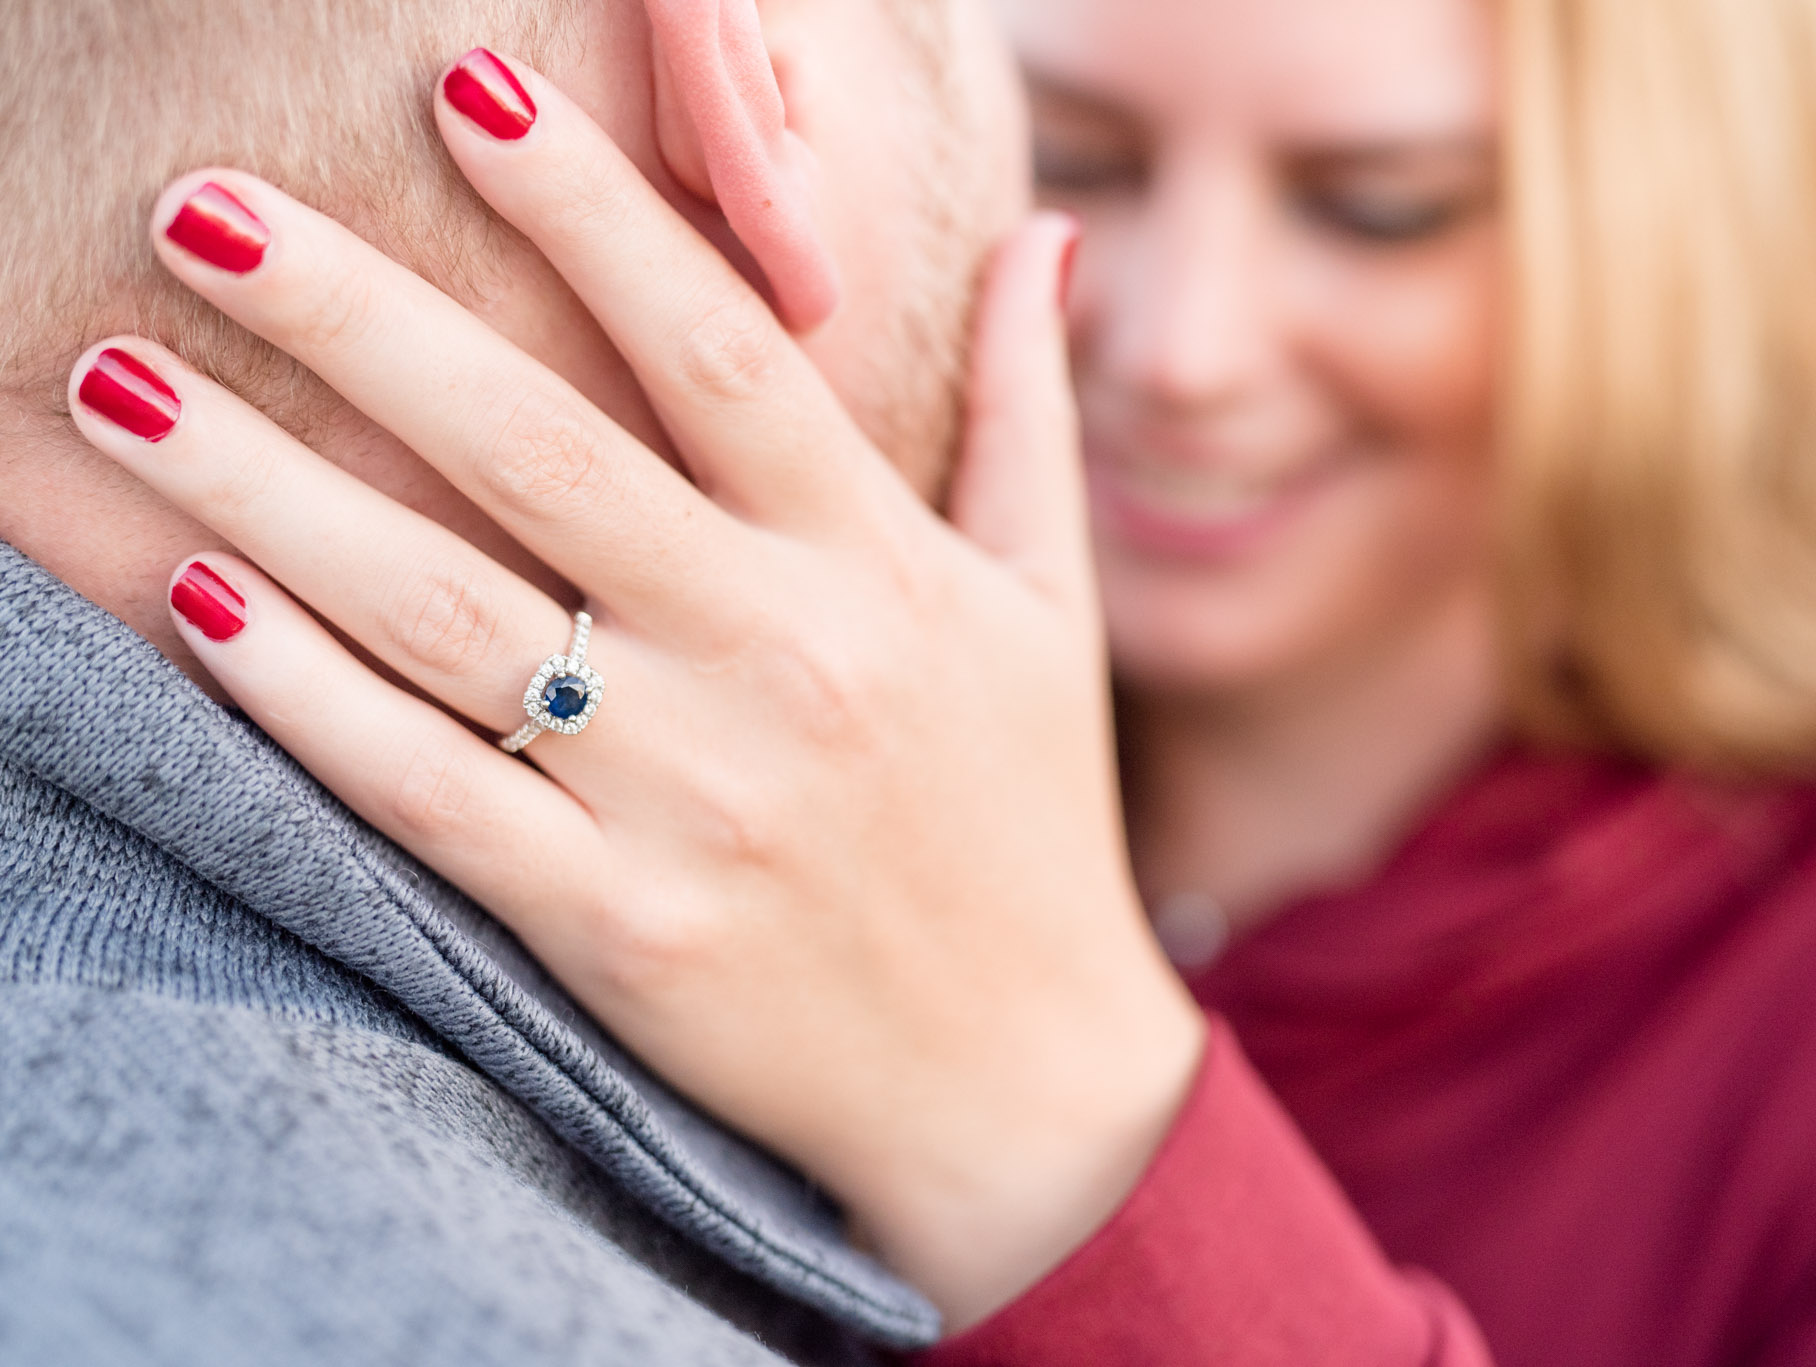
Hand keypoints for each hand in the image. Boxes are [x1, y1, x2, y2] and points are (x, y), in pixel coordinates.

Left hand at [66, 52, 1203, 1326]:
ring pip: (442, 615)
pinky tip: (196, 610)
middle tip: (199, 206)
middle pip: (537, 451)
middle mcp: (778, 662)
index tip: (464, 89)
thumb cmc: (1031, 822)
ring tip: (116, 379)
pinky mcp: (614, 929)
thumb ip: (1026, 410)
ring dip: (263, 489)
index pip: (720, 349)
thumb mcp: (1049, 609)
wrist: (1021, 1084)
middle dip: (355, 314)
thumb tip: (1044, 233)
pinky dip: (305, 705)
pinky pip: (430, 796)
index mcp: (877, 566)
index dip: (594, 209)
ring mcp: (688, 801)